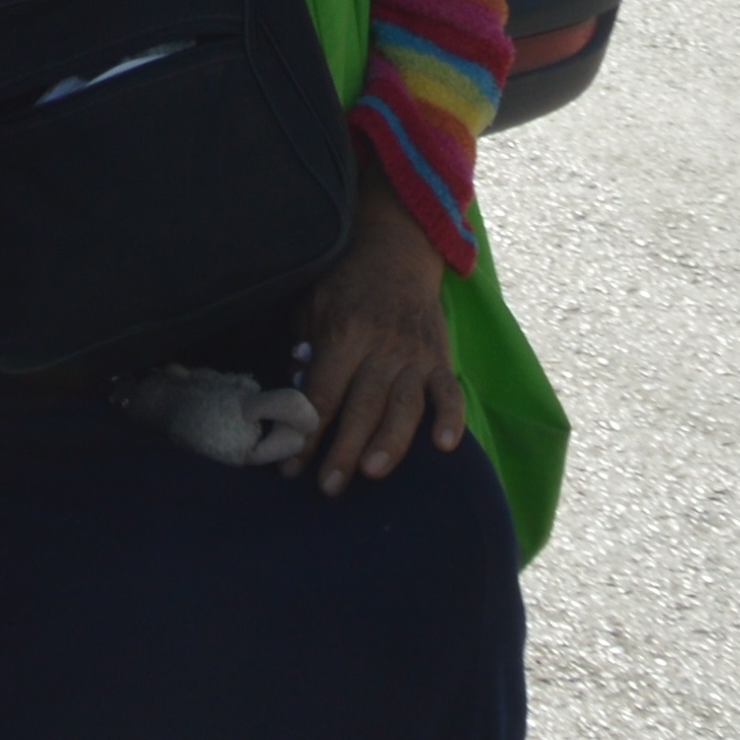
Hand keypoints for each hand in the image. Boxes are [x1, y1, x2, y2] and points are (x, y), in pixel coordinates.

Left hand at [291, 185, 465, 496]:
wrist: (397, 251)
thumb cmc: (346, 286)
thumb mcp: (312, 307)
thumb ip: (302, 350)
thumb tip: (290, 398)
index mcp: (344, 334)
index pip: (322, 393)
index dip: (305, 433)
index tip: (289, 467)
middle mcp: (381, 347)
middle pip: (362, 405)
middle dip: (344, 449)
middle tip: (329, 487)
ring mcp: (415, 355)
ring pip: (405, 405)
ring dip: (390, 440)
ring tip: (373, 472)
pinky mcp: (440, 360)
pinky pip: (450, 392)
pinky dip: (450, 418)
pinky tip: (444, 446)